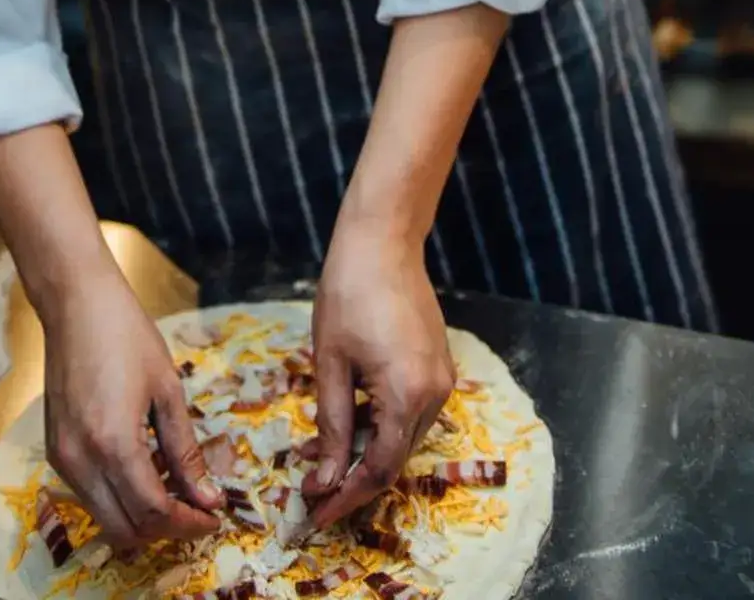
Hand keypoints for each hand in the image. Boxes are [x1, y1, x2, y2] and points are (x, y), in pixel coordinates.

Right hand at [39, 255, 222, 549]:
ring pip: (105, 519)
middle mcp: (82, 462)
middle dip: (166, 529)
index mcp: (115, 445)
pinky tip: (144, 470)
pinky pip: (90, 495)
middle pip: (127, 531)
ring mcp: (63, 459)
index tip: (214, 518)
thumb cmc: (126, 334)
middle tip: (197, 509)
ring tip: (174, 488)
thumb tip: (209, 498)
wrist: (75, 303)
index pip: (154, 513)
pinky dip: (119, 498)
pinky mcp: (55, 452)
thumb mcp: (167, 389)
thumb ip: (186, 451)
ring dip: (142, 517)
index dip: (188, 524)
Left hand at [304, 215, 454, 530]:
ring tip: (321, 454)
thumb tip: (327, 480)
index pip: (380, 469)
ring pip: (404, 437)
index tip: (315, 513)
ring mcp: (441, 378)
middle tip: (312, 488)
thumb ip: (333, 426)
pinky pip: (411, 411)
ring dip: (366, 450)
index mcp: (408, 395)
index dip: (347, 496)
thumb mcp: (330, 364)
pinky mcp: (438, 364)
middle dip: (354, 478)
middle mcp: (435, 393)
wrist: (382, 240)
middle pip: (396, 458)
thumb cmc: (347, 295)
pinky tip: (349, 419)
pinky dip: (381, 423)